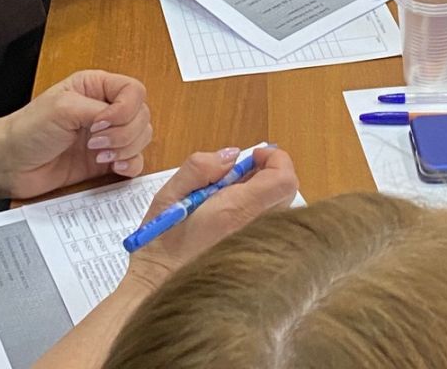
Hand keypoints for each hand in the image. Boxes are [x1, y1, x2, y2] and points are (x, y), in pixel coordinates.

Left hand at [0, 71, 152, 199]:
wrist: (10, 164)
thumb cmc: (28, 130)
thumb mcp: (62, 109)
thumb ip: (97, 110)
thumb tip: (120, 118)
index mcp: (96, 86)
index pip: (134, 90)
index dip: (126, 109)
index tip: (102, 124)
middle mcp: (105, 109)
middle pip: (142, 115)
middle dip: (125, 133)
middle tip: (96, 142)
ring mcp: (107, 136)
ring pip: (142, 138)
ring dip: (127, 149)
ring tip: (99, 155)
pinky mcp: (106, 161)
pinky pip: (135, 161)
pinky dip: (130, 165)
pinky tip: (113, 167)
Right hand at [126, 146, 298, 288]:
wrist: (158, 290)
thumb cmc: (160, 242)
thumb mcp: (169, 194)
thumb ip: (200, 167)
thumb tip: (231, 156)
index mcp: (235, 211)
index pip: (283, 179)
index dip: (275, 159)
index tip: (251, 157)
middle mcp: (254, 231)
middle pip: (287, 193)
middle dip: (269, 174)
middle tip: (239, 174)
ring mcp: (257, 249)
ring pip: (281, 211)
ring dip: (264, 195)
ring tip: (230, 197)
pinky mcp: (256, 262)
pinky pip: (271, 229)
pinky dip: (259, 215)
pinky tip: (231, 220)